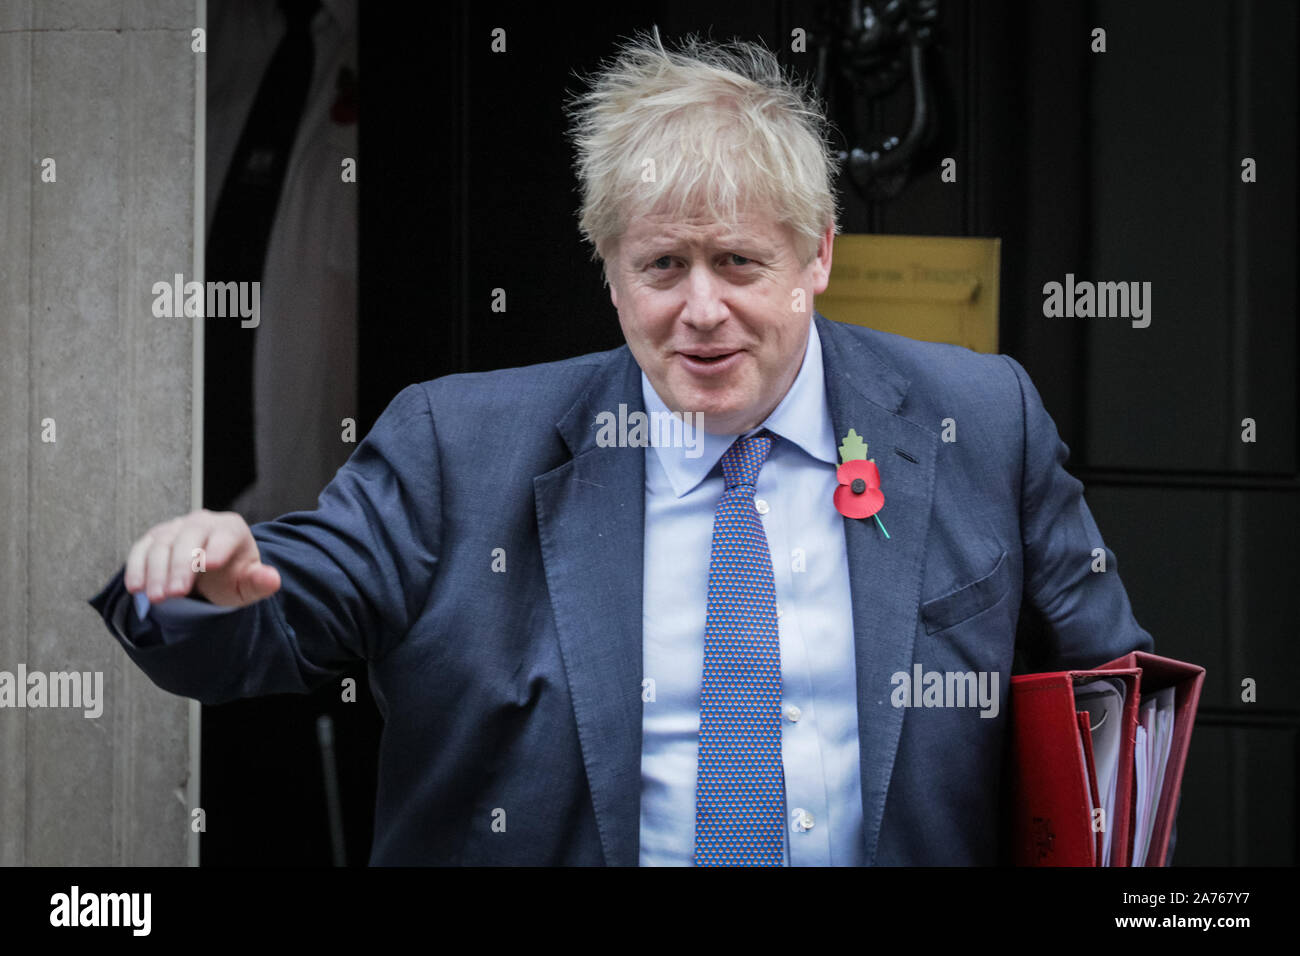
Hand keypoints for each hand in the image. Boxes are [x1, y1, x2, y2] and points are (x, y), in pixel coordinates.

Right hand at [124, 509, 280, 607]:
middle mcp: (202, 522)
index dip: (217, 548)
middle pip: (189, 538)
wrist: (211, 574)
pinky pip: (142, 549)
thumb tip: (273, 579)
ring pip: (162, 544)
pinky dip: (137, 567)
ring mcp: (175, 528)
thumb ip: (259, 582)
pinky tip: (136, 588)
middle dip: (181, 566)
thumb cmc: (232, 577)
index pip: (224, 535)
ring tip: (157, 598)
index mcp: (231, 528)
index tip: (210, 565)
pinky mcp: (154, 538)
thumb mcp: (248, 584)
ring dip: (157, 572)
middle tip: (175, 594)